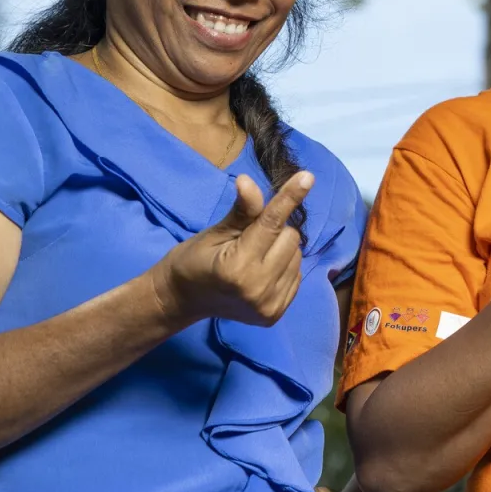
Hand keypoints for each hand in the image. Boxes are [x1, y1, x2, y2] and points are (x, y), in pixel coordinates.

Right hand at [148, 172, 311, 328]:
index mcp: (238, 267)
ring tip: (254, 256)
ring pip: (297, 256)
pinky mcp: (275, 315)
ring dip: (281, 249)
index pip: (271, 224)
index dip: (289, 198)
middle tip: (249, 238)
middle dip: (275, 230)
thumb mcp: (216, 231)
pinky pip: (297, 275)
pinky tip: (262, 272)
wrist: (183, 300)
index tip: (308, 176)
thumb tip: (248, 181)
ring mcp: (268, 305)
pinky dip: (284, 267)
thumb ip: (242, 210)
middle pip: (290, 238)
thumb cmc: (195, 259)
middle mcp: (258, 289)